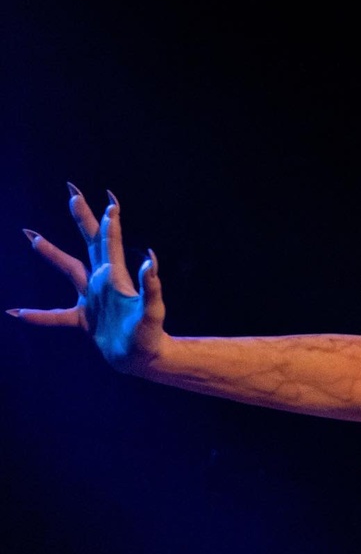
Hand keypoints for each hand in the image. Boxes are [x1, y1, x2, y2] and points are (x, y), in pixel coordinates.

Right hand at [10, 184, 166, 372]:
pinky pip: (55, 316)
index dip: (109, 221)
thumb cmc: (150, 335)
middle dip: (82, 218)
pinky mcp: (84, 319)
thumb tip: (152, 260)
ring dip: (50, 252)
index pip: (109, 242)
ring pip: (68, 269)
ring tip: (31, 235)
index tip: (109, 198)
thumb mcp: (152, 310)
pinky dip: (37, 316)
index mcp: (115, 277)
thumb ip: (151, 287)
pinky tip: (15, 313)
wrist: (143, 359)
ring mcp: (91, 299)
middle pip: (90, 243)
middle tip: (72, 193)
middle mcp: (102, 282)